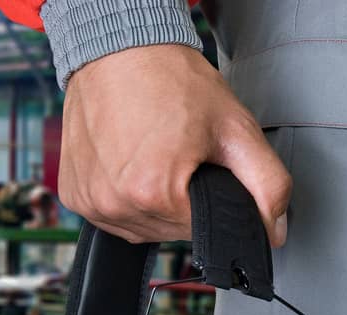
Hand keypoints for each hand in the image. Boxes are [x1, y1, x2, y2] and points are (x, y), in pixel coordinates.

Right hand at [59, 44, 290, 246]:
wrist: (119, 51)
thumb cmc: (172, 81)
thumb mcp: (235, 128)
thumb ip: (268, 184)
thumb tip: (274, 230)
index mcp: (154, 193)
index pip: (202, 230)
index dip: (212, 199)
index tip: (204, 165)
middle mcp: (114, 204)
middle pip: (169, 231)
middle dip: (182, 201)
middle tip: (180, 154)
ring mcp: (89, 203)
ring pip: (140, 227)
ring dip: (153, 203)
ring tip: (154, 156)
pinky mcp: (73, 195)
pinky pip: (110, 215)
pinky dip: (124, 197)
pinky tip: (129, 163)